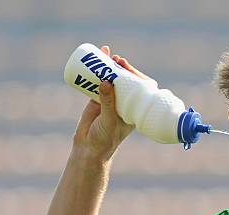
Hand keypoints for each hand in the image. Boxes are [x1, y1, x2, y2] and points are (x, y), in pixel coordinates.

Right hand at [72, 45, 142, 161]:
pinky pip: (97, 82)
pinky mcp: (96, 99)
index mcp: (134, 109)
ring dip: (109, 66)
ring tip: (107, 52)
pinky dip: (96, 71)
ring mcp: (110, 100)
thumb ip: (108, 102)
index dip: (134, 75)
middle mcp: (124, 102)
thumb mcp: (109, 119)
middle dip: (121, 68)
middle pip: (125, 80)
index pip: (138, 88)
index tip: (127, 67)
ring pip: (111, 79)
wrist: (89, 148)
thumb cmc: (106, 137)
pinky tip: (96, 59)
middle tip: (117, 59)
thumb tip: (106, 81)